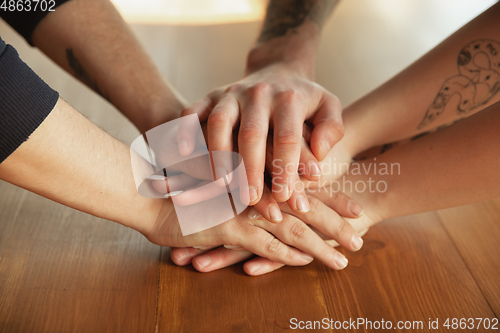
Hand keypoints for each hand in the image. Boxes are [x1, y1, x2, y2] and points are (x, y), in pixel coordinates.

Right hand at [170, 190, 371, 275]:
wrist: (149, 191)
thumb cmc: (186, 182)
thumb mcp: (220, 175)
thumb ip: (249, 180)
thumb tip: (274, 194)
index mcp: (260, 172)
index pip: (305, 184)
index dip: (333, 196)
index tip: (358, 209)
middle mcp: (257, 187)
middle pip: (307, 206)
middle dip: (337, 223)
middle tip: (361, 237)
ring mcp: (244, 207)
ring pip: (294, 227)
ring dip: (321, 245)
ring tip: (344, 258)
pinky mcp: (227, 227)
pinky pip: (264, 243)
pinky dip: (286, 254)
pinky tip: (305, 262)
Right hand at [177, 63, 343, 210]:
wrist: (277, 69)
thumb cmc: (303, 99)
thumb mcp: (327, 107)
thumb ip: (331, 128)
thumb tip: (319, 153)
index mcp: (289, 99)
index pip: (288, 137)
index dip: (286, 167)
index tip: (285, 196)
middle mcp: (258, 94)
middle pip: (252, 133)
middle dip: (250, 168)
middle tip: (250, 198)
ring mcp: (231, 93)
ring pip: (220, 122)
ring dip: (218, 154)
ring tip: (221, 185)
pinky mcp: (210, 95)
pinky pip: (192, 109)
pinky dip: (185, 128)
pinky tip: (183, 152)